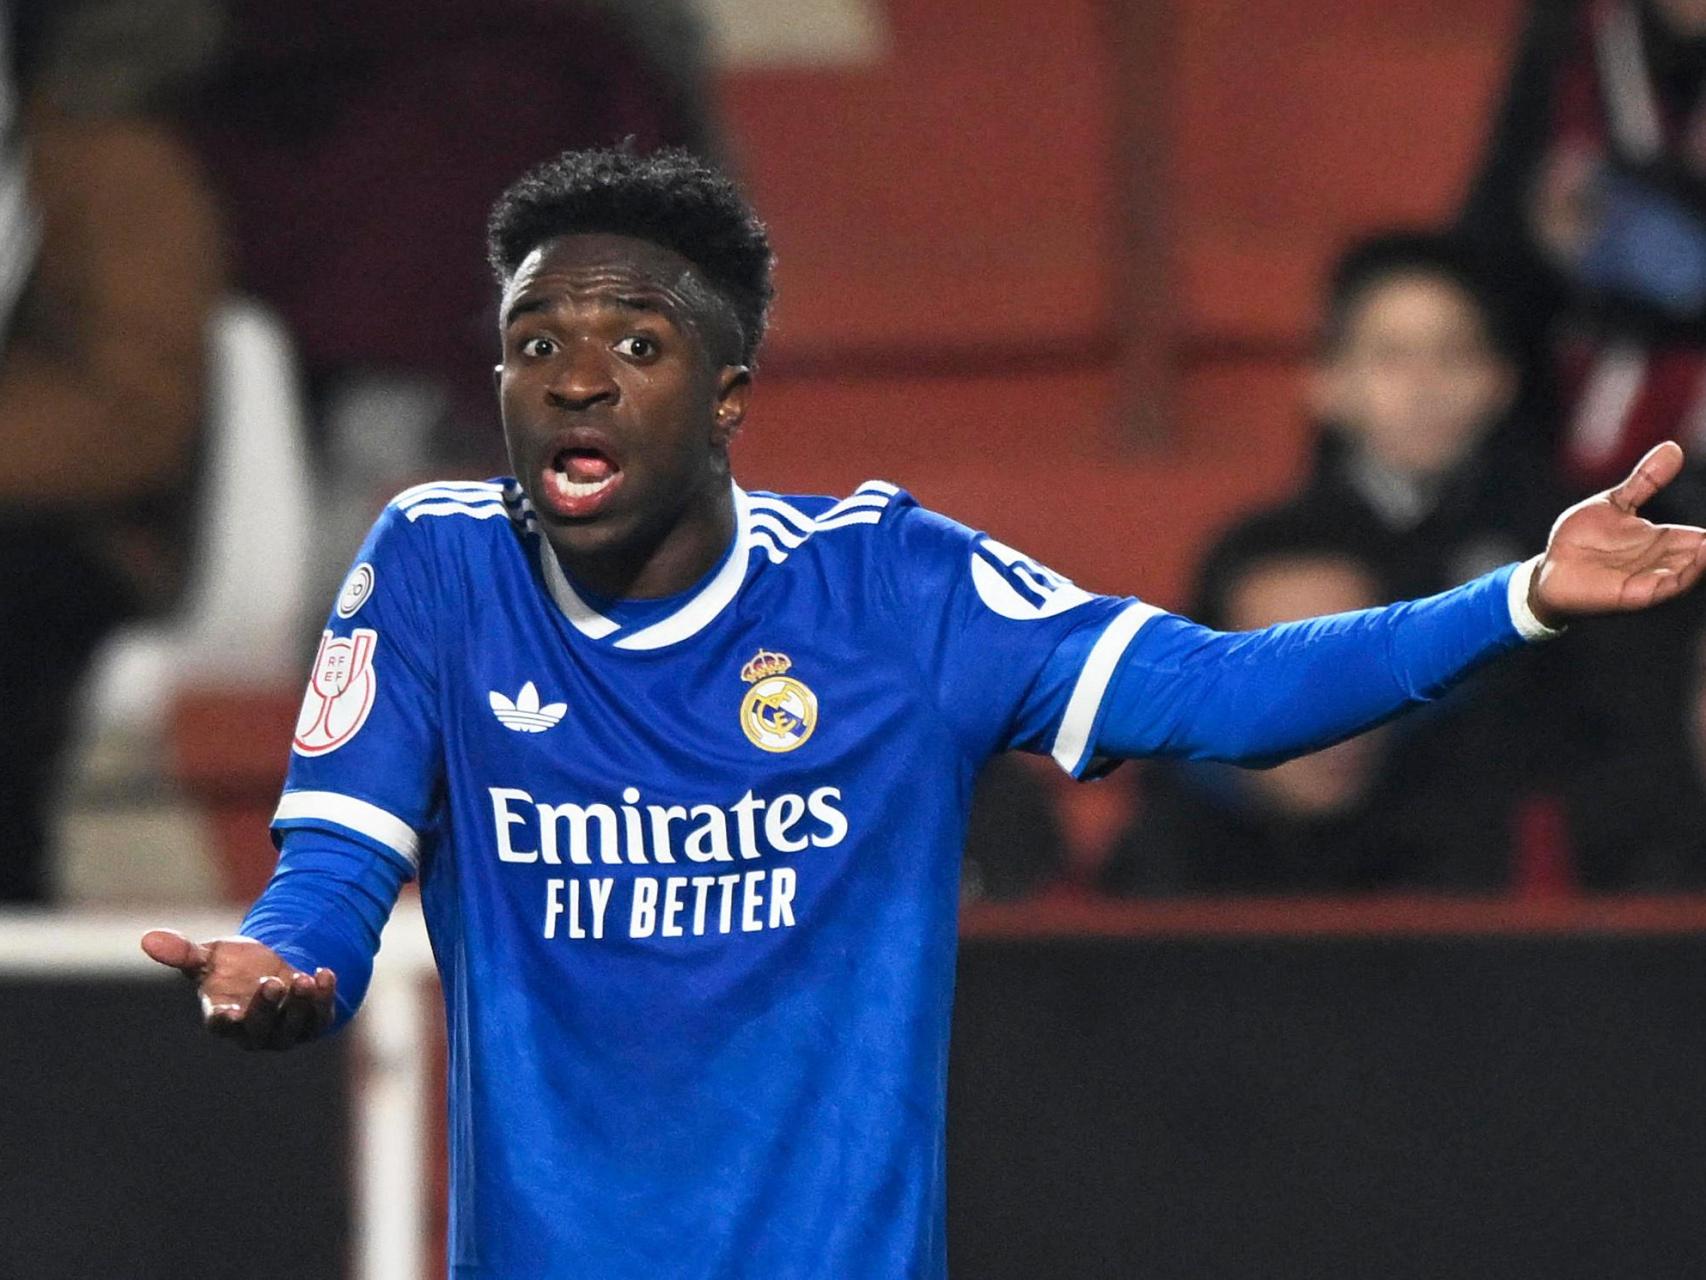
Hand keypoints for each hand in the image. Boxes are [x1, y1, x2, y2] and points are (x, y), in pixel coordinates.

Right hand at [140, 929, 335, 1050]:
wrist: (272, 967)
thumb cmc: (233, 966)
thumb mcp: (210, 956)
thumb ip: (183, 952)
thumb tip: (147, 938)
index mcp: (223, 1017)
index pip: (221, 1026)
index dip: (225, 1021)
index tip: (228, 1013)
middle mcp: (252, 1031)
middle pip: (258, 1028)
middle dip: (266, 1007)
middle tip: (272, 982)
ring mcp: (283, 1031)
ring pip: (292, 1027)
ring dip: (300, 1005)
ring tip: (304, 978)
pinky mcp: (311, 1023)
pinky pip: (319, 1018)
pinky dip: (324, 998)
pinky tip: (324, 974)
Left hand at [1531, 441, 1705, 626]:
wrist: (1550, 568)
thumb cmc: (1582, 539)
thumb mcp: (1616, 503)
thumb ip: (1646, 480)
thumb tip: (1673, 447)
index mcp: (1662, 540)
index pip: (1700, 537)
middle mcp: (1661, 560)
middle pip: (1701, 555)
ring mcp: (1649, 577)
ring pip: (1690, 571)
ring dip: (1705, 559)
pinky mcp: (1634, 593)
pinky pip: (1666, 587)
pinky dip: (1684, 574)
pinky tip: (1698, 559)